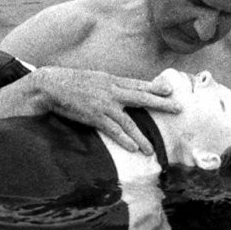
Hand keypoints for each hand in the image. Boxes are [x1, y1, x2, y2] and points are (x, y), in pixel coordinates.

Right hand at [34, 67, 181, 154]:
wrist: (51, 85)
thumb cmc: (70, 83)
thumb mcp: (94, 79)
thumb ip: (108, 85)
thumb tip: (119, 92)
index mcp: (112, 80)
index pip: (138, 84)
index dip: (155, 86)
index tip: (170, 89)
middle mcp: (111, 91)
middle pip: (142, 97)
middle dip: (162, 103)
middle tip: (178, 108)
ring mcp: (104, 104)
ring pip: (129, 122)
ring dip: (142, 137)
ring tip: (151, 150)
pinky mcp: (94, 116)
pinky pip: (113, 130)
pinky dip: (124, 140)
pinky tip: (134, 148)